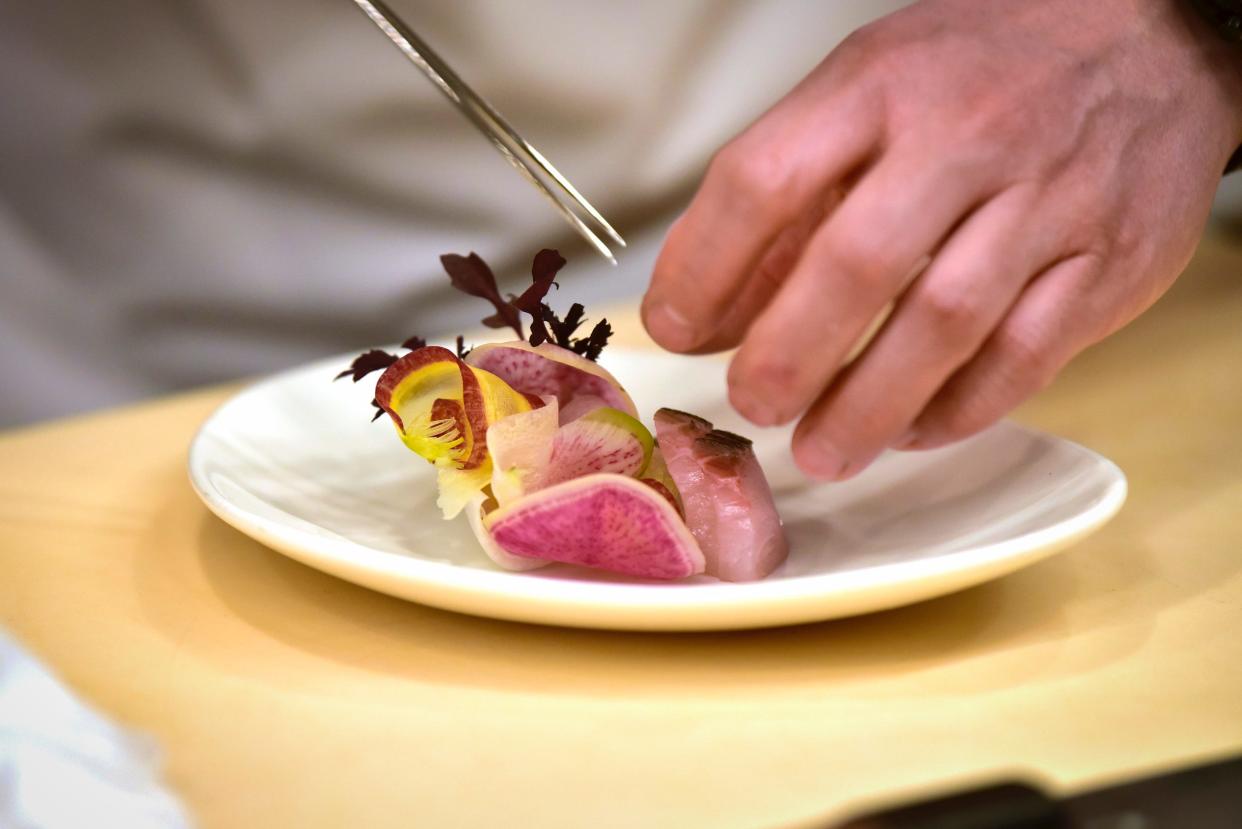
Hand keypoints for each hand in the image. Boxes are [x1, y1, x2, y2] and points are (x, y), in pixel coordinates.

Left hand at [642, 0, 1241, 478]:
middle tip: (753, 406)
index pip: (763, 180)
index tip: (673, 328)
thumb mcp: (869, 91)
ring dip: (868, 406)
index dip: (702, 266)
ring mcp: (1046, 199)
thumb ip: (787, 199)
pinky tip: (912, 429)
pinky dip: (958, 409)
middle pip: (856, 264)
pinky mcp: (1108, 262)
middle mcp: (964, 137)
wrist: (1150, 38)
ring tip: (821, 450)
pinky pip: (1024, 357)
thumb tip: (710, 316)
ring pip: (945, 324)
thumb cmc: (983, 71)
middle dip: (788, 354)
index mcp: (880, 86)